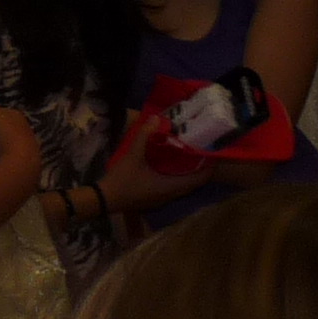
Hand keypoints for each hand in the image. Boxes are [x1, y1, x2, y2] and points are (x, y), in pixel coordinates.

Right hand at [0, 76, 41, 182]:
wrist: (21, 165)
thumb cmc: (4, 136)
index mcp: (17, 117)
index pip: (6, 112)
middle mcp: (27, 130)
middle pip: (12, 127)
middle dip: (1, 129)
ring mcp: (30, 148)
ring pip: (16, 142)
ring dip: (6, 144)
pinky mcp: (29, 164)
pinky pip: (17, 157)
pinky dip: (10, 158)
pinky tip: (1, 163)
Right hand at [96, 116, 210, 215]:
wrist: (104, 199)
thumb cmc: (122, 179)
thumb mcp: (133, 155)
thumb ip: (145, 136)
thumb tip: (156, 118)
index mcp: (169, 187)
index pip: (197, 180)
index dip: (208, 169)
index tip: (213, 155)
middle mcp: (169, 195)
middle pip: (192, 184)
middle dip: (199, 170)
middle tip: (202, 153)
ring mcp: (161, 199)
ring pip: (182, 188)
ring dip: (188, 175)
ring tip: (189, 158)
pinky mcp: (153, 199)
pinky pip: (172, 189)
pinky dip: (176, 178)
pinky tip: (170, 168)